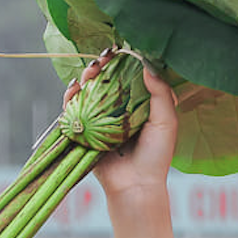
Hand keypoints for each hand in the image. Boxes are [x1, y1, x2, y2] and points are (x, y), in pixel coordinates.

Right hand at [63, 52, 179, 201]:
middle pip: (104, 80)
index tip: (119, 51)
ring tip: (90, 72)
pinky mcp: (83, 131)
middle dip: (101, 66)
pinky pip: (72, 110)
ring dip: (86, 78)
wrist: (136, 186)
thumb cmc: (156, 156)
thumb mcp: (167, 122)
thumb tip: (146, 65)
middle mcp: (117, 110)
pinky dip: (70, 97)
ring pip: (87, 92)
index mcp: (138, 106)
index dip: (121, 62)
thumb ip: (160, 94)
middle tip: (102, 60)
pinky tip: (74, 89)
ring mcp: (98, 120)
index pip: (126, 77)